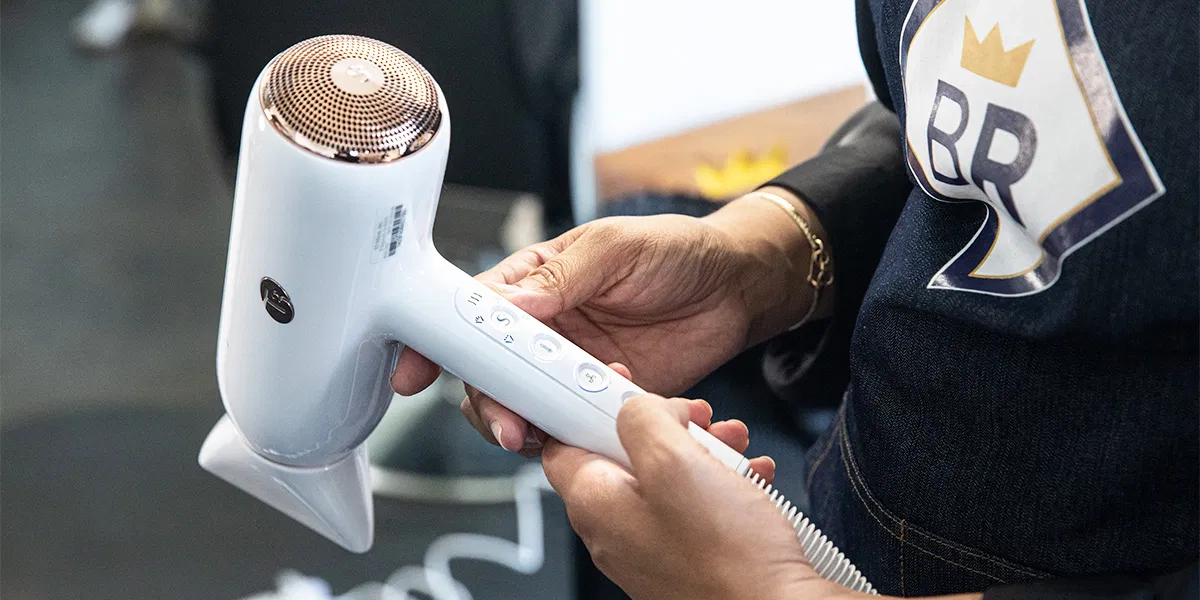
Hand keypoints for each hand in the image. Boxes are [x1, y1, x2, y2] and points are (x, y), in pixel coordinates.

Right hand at [393, 211, 798, 452]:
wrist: (737, 289)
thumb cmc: (677, 252)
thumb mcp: (618, 248)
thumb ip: (564, 276)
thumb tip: (513, 303)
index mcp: (536, 283)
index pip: (473, 313)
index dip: (437, 342)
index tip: (416, 370)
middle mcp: (546, 330)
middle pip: (489, 374)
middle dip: (486, 401)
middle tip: (505, 420)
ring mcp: (573, 369)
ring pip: (524, 408)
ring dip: (526, 424)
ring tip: (541, 433)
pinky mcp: (603, 400)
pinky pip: (572, 427)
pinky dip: (572, 436)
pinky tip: (590, 429)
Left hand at [546, 396, 983, 599]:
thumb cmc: (728, 558)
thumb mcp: (676, 462)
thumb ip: (642, 420)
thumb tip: (636, 406)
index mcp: (596, 505)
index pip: (561, 443)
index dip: (584, 404)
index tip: (615, 385)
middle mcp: (616, 531)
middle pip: (622, 454)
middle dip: (663, 425)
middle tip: (692, 417)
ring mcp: (651, 547)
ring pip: (666, 476)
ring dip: (701, 450)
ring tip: (732, 445)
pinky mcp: (688, 558)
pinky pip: (696, 505)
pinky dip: (722, 482)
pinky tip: (749, 477)